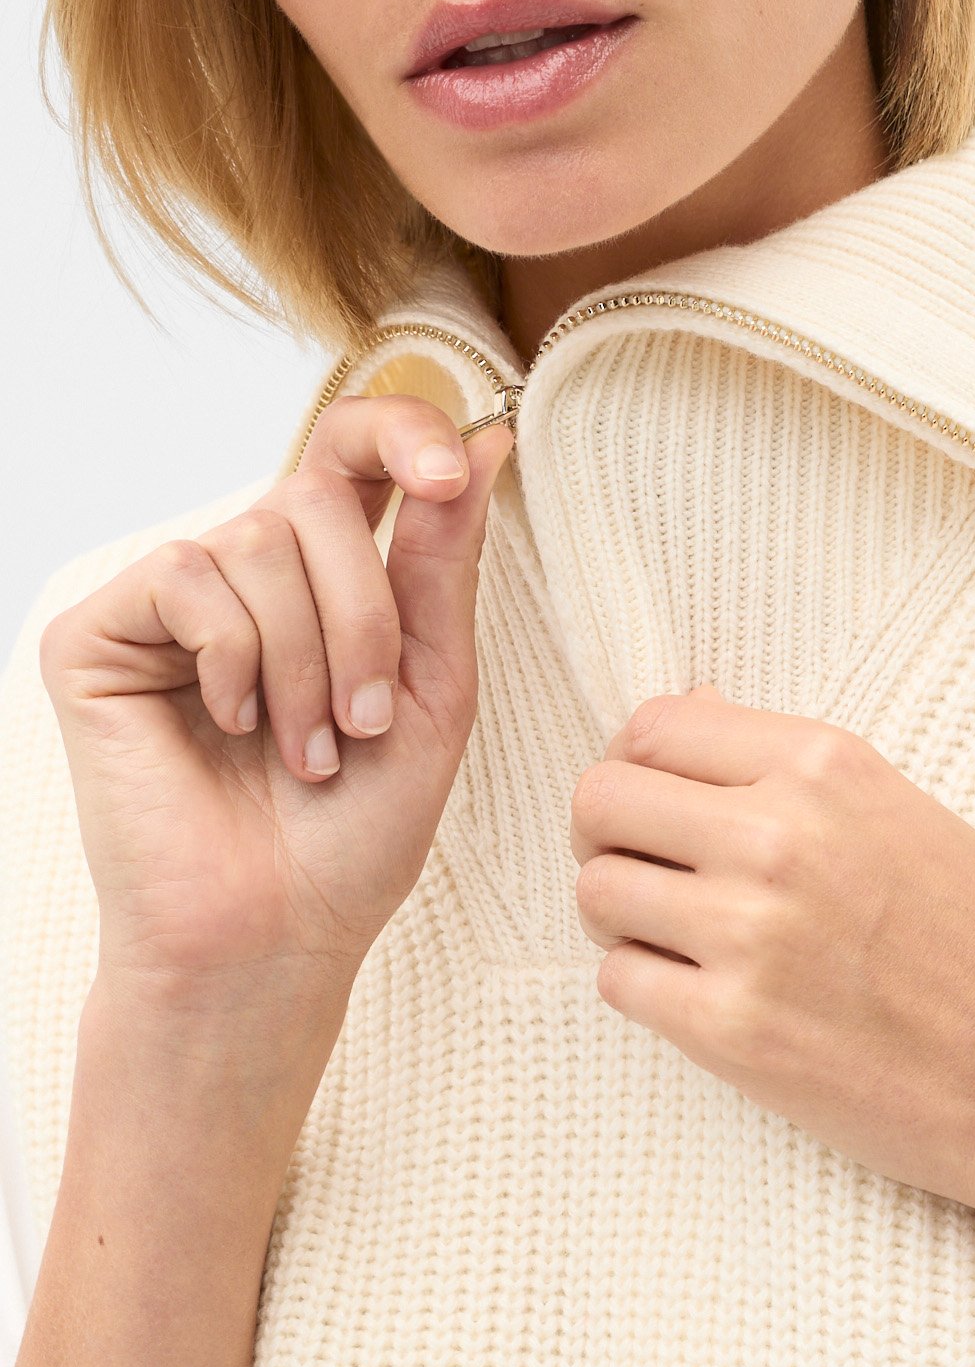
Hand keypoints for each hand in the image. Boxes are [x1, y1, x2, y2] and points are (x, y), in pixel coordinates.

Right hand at [41, 388, 511, 1000]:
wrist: (275, 934)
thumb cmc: (354, 832)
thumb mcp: (433, 686)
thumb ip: (444, 563)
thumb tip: (485, 437)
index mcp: (326, 580)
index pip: (353, 451)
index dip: (402, 432)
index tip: (454, 470)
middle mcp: (242, 575)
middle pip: (314, 495)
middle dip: (364, 616)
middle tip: (363, 725)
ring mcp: (167, 603)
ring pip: (256, 538)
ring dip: (307, 661)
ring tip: (304, 752)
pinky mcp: (97, 634)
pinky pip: (186, 577)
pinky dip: (234, 660)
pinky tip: (228, 729)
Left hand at [570, 689, 974, 1231]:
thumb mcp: (909, 817)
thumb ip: (793, 770)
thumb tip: (693, 711)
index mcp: (827, 767)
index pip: (651, 728)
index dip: (636, 768)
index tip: (659, 807)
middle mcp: (780, 836)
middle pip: (599, 801)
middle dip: (607, 838)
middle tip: (650, 876)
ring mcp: (748, 935)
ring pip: (595, 892)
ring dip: (622, 917)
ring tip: (684, 943)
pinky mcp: (730, 1030)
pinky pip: (618, 981)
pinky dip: (646, 989)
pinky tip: (706, 998)